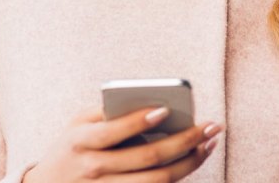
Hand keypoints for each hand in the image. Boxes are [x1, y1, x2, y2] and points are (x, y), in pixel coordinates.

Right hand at [22, 105, 221, 181]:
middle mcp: (95, 169)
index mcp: (81, 142)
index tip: (166, 109)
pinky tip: (192, 161)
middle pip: (147, 158)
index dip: (140, 120)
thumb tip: (147, 103)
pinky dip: (177, 177)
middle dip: (184, 140)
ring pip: (157, 181)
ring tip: (208, 143)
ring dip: (189, 162)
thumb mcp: (76, 125)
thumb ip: (104, 113)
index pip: (114, 131)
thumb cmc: (68, 149)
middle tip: (210, 125)